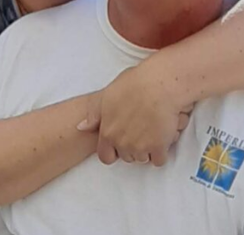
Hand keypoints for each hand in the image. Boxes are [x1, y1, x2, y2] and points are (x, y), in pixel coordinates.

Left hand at [77, 66, 192, 165]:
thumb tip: (81, 127)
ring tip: (152, 128)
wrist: (160, 84)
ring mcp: (140, 147)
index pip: (105, 156)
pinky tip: (162, 134)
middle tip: (140, 128)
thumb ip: (94, 114)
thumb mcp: (107, 94)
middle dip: (132, 146)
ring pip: (142, 158)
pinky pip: (159, 159)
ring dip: (147, 148)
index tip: (121, 141)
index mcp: (108, 132)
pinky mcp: (159, 148)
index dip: (113, 150)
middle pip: (126, 156)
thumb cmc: (135, 84)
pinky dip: (162, 150)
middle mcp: (122, 143)